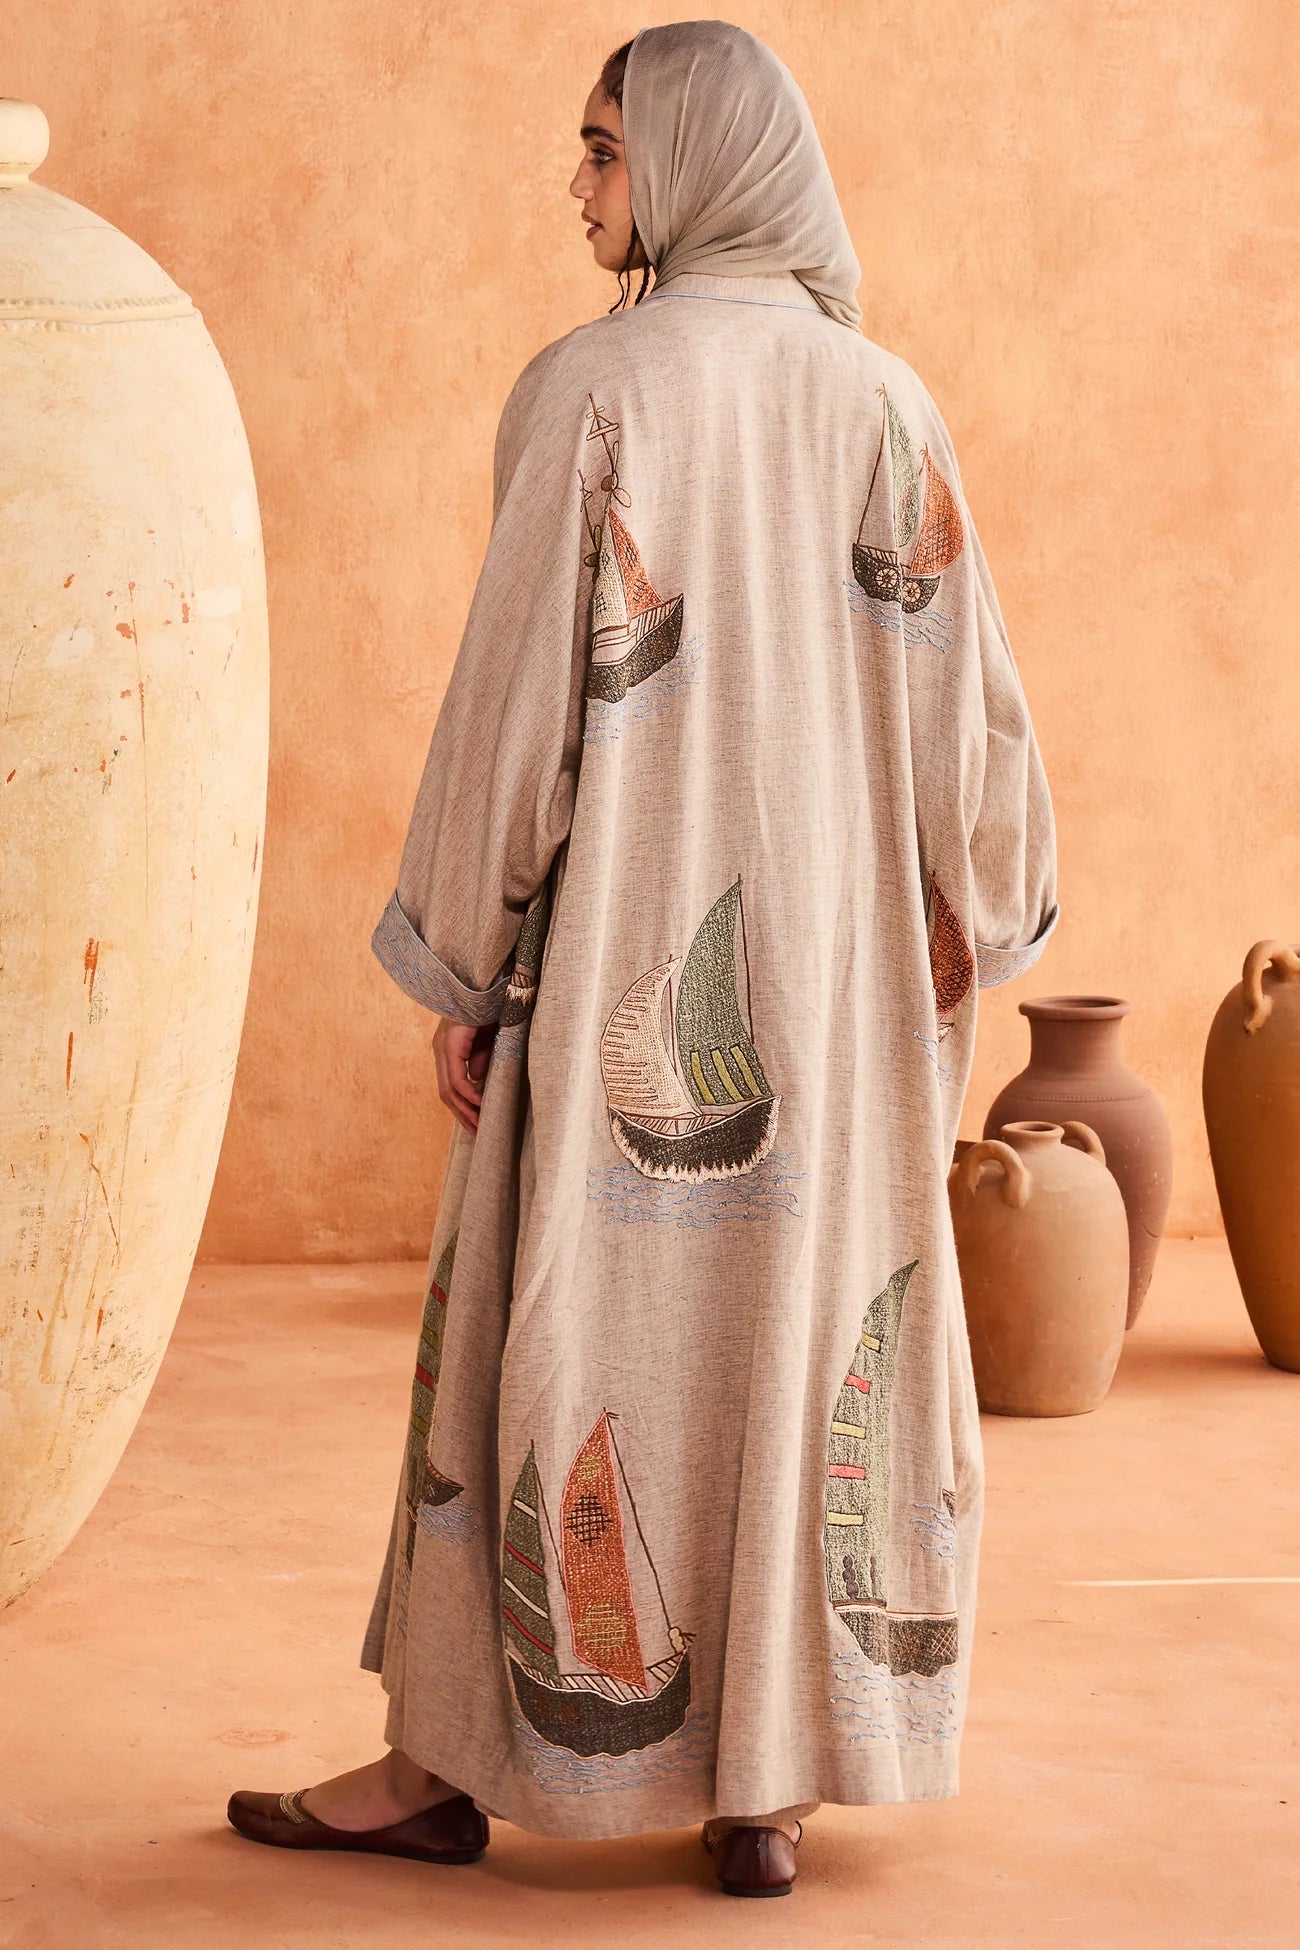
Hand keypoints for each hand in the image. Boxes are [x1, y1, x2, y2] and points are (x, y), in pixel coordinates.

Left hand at [432, 1017, 495, 1134]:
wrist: (488, 983)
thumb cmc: (490, 1007)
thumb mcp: (487, 1039)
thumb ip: (480, 1058)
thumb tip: (476, 1079)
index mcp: (447, 1048)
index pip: (449, 1087)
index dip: (461, 1108)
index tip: (477, 1124)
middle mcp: (440, 1049)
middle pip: (445, 1093)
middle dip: (462, 1115)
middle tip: (477, 1133)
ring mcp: (443, 1046)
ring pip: (448, 1089)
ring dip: (465, 1110)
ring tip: (480, 1125)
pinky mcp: (451, 1043)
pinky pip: (457, 1078)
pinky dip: (468, 1094)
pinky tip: (480, 1103)